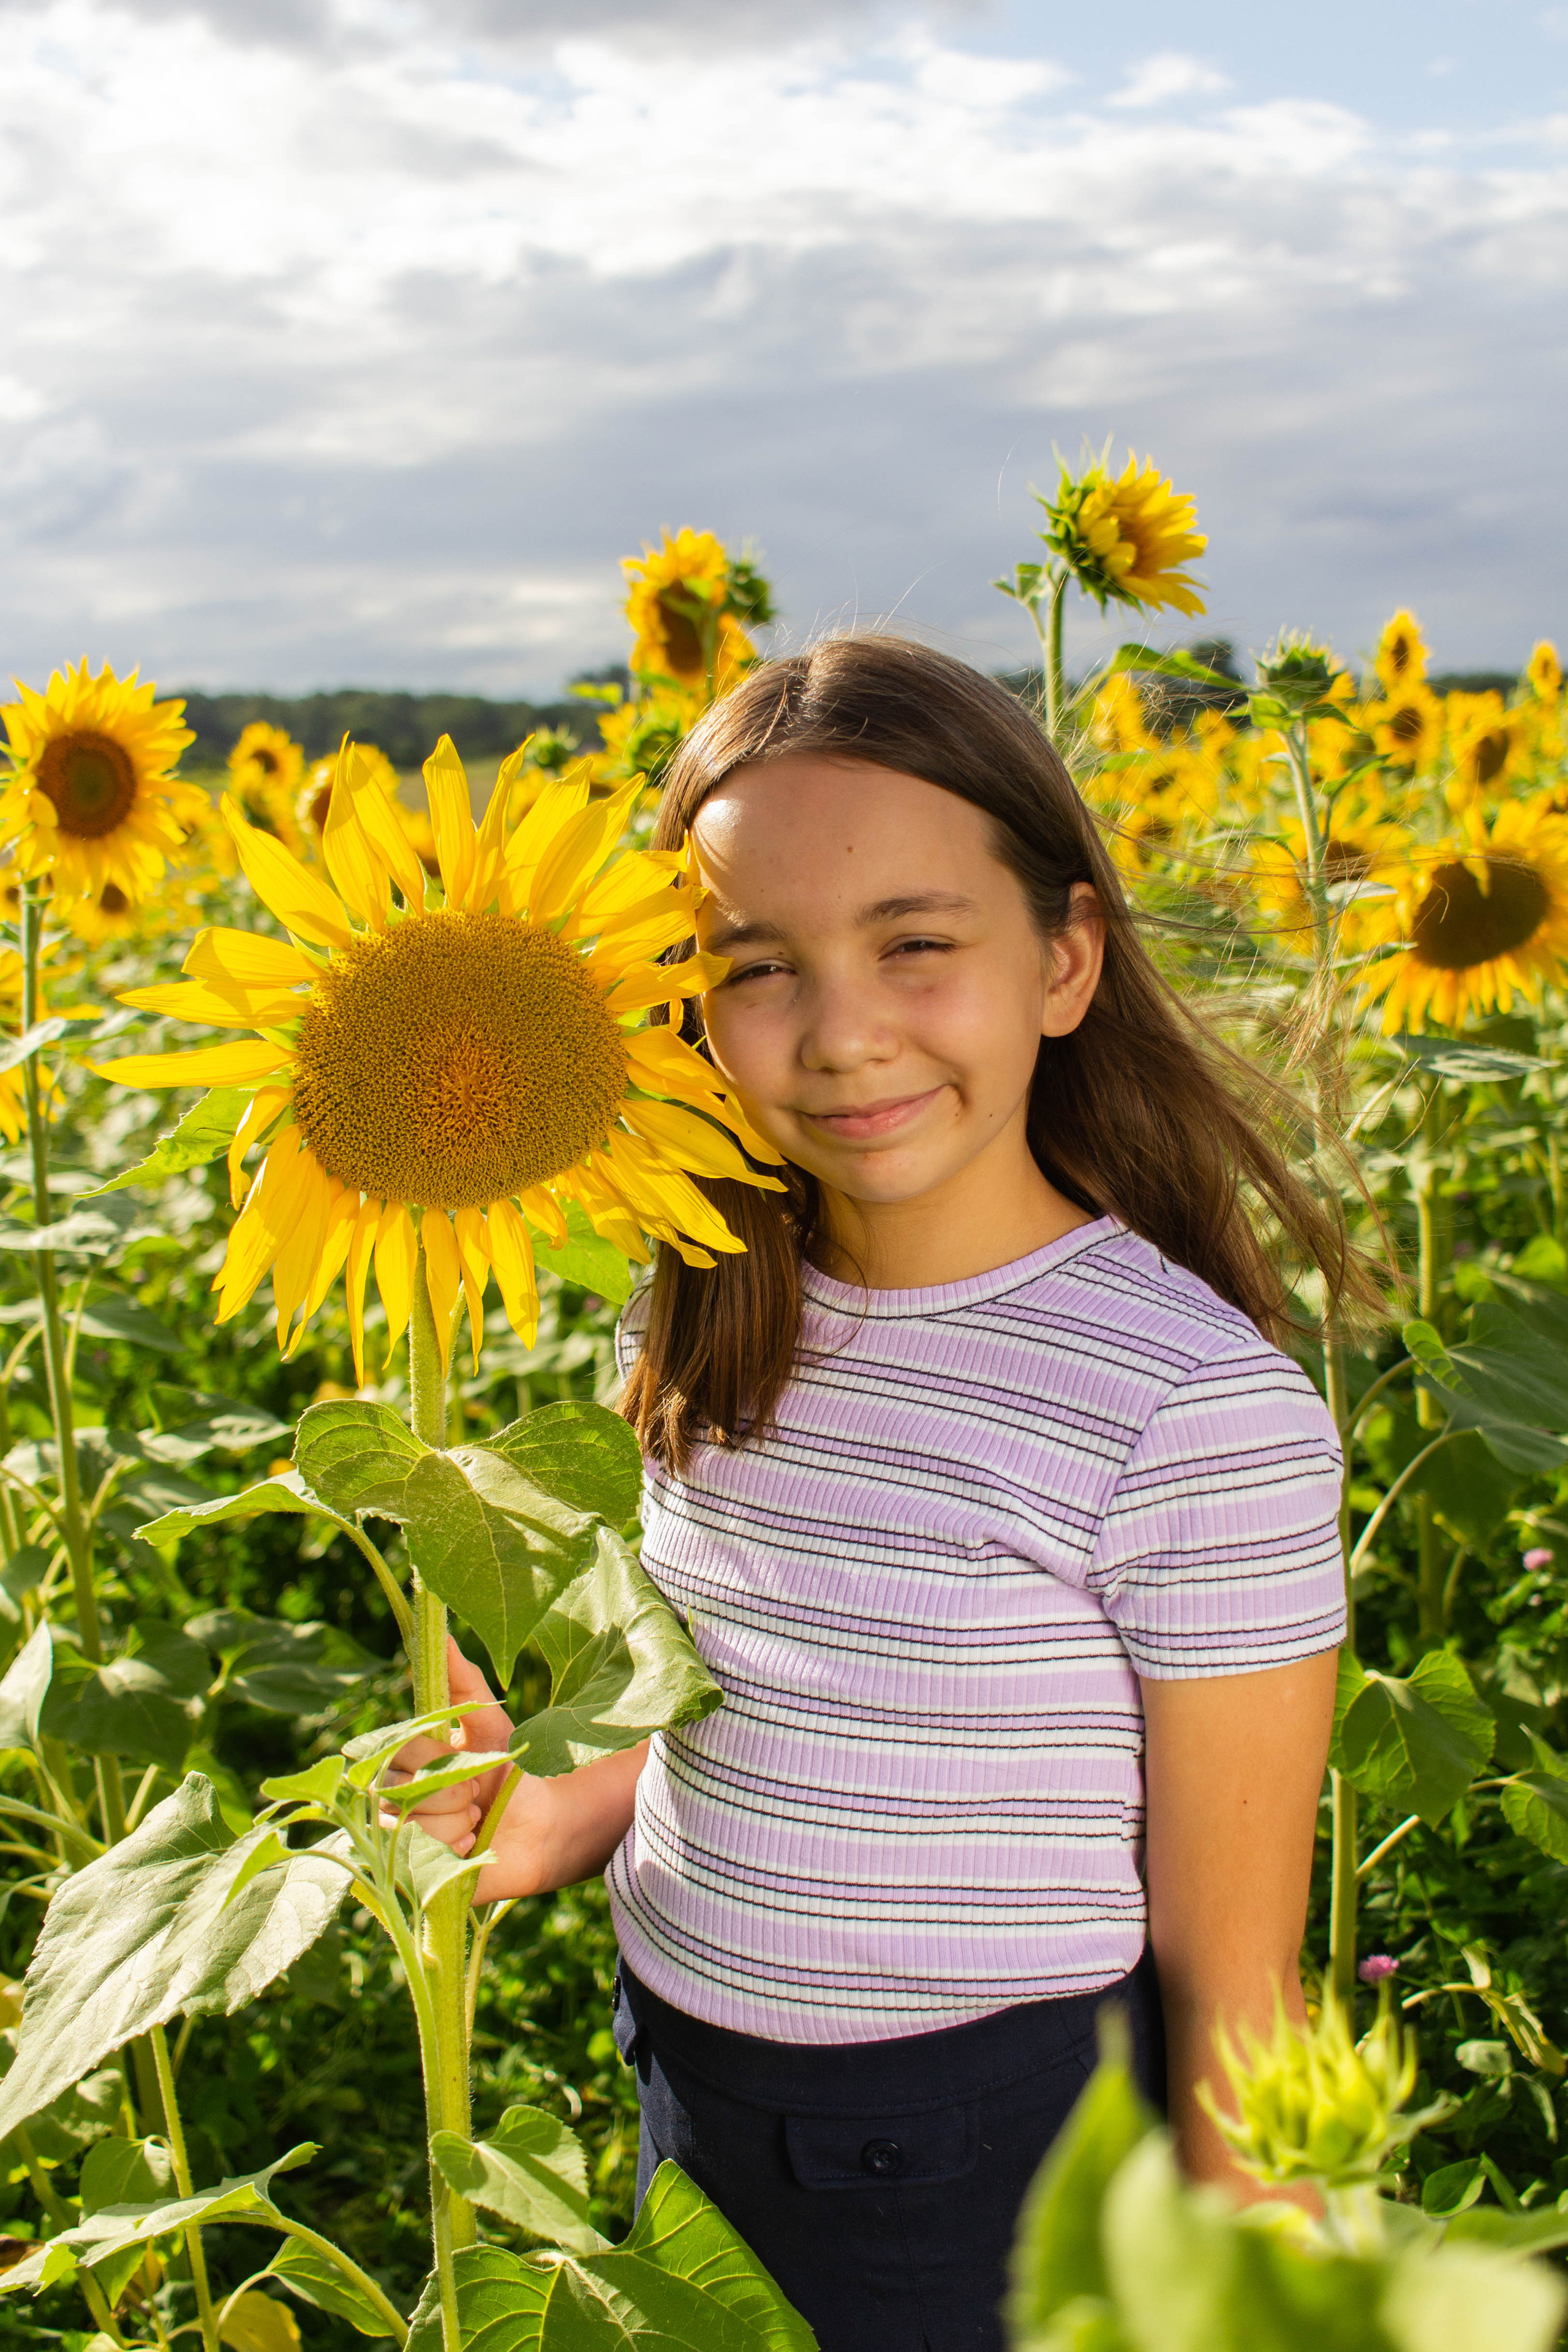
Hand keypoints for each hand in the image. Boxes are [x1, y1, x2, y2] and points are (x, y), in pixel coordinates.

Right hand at [379, 1637, 514, 1857]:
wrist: (539, 1830)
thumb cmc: (511, 1774)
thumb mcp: (490, 1725)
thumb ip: (464, 1683)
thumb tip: (443, 1636)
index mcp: (404, 1762)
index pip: (399, 1752)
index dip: (437, 1760)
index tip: (471, 1767)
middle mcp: (391, 1801)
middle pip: (403, 1790)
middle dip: (453, 1792)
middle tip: (476, 1798)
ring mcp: (398, 1841)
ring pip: (414, 1825)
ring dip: (458, 1825)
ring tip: (475, 1823)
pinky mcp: (410, 1877)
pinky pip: (423, 1859)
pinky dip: (457, 1853)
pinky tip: (470, 1851)